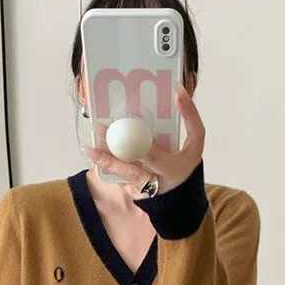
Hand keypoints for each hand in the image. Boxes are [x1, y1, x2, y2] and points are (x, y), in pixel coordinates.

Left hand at [83, 85, 204, 196]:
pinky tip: (94, 153)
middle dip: (112, 156)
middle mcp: (155, 182)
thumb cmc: (186, 162)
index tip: (131, 123)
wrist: (180, 193)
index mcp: (171, 168)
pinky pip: (118, 178)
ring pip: (121, 177)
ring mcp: (142, 189)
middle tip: (97, 136)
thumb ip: (191, 117)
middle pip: (131, 170)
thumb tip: (178, 91)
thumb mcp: (196, 141)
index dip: (141, 141)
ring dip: (104, 162)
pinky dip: (106, 166)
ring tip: (89, 148)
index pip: (153, 154)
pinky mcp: (133, 191)